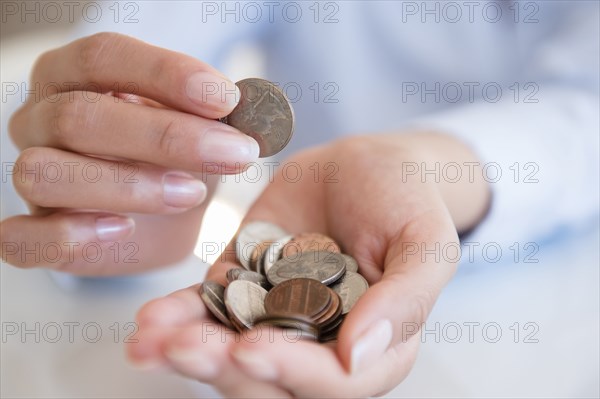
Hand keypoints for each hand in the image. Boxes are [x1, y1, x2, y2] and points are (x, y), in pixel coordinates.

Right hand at [1, 32, 259, 274]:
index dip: (165, 74)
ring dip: (128, 185)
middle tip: (232, 153)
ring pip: (47, 172)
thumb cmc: (175, 160)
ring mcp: (30, 175)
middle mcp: (41, 119)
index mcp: (75, 76)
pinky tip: (122, 230)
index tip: (225, 100)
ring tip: (190, 193)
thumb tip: (251, 109)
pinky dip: (68, 236)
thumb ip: (216, 115)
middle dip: (166, 137)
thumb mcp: (199, 129)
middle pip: (81, 116)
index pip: (104, 57)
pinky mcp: (30, 232)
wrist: (159, 218)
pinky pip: (21, 238)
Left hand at [128, 133, 489, 396]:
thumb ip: (404, 300)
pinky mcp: (243, 287)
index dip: (292, 372)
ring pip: (229, 352)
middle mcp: (320, 343)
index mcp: (373, 346)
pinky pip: (208, 311)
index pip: (333, 382)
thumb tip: (360, 356)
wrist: (360, 164)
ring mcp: (276, 317)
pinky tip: (150, 322)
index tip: (253, 350)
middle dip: (225, 368)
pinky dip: (177, 317)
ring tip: (152, 341)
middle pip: (270, 379)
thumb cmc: (403, 198)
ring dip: (189, 352)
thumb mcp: (424, 241)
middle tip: (185, 348)